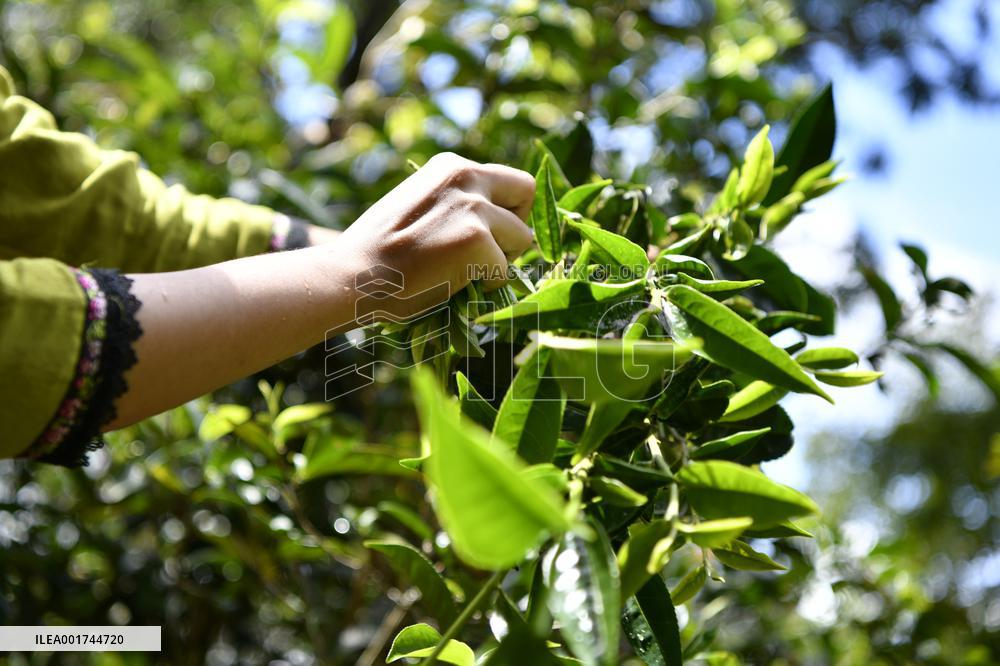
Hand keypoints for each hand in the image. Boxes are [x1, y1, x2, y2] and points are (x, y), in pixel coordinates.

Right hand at [338, 152, 534, 321]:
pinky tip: (451, 284)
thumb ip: (455, 201)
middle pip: (525, 194)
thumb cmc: (380, 253)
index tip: (484, 233)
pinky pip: (505, 271)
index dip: (504, 212)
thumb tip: (500, 217)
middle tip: (487, 254)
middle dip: (515, 226)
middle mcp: (465, 175)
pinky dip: (486, 286)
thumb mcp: (419, 204)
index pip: (509, 181)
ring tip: (460, 271)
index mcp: (450, 164)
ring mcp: (473, 207)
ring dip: (500, 260)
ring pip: (521, 238)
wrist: (352, 276)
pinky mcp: (477, 241)